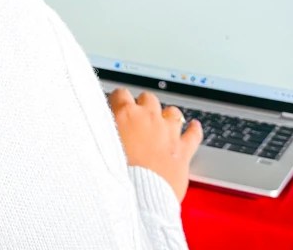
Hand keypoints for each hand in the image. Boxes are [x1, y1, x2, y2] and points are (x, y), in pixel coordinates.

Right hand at [109, 88, 202, 202]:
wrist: (138, 199)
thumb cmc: (116, 176)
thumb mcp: (100, 148)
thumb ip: (102, 132)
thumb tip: (98, 126)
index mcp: (126, 115)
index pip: (121, 94)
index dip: (118, 100)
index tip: (117, 105)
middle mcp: (149, 119)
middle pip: (148, 98)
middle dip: (143, 105)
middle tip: (137, 117)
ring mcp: (168, 133)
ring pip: (172, 112)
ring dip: (167, 115)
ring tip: (163, 121)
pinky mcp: (183, 150)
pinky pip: (193, 134)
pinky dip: (194, 129)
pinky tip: (194, 126)